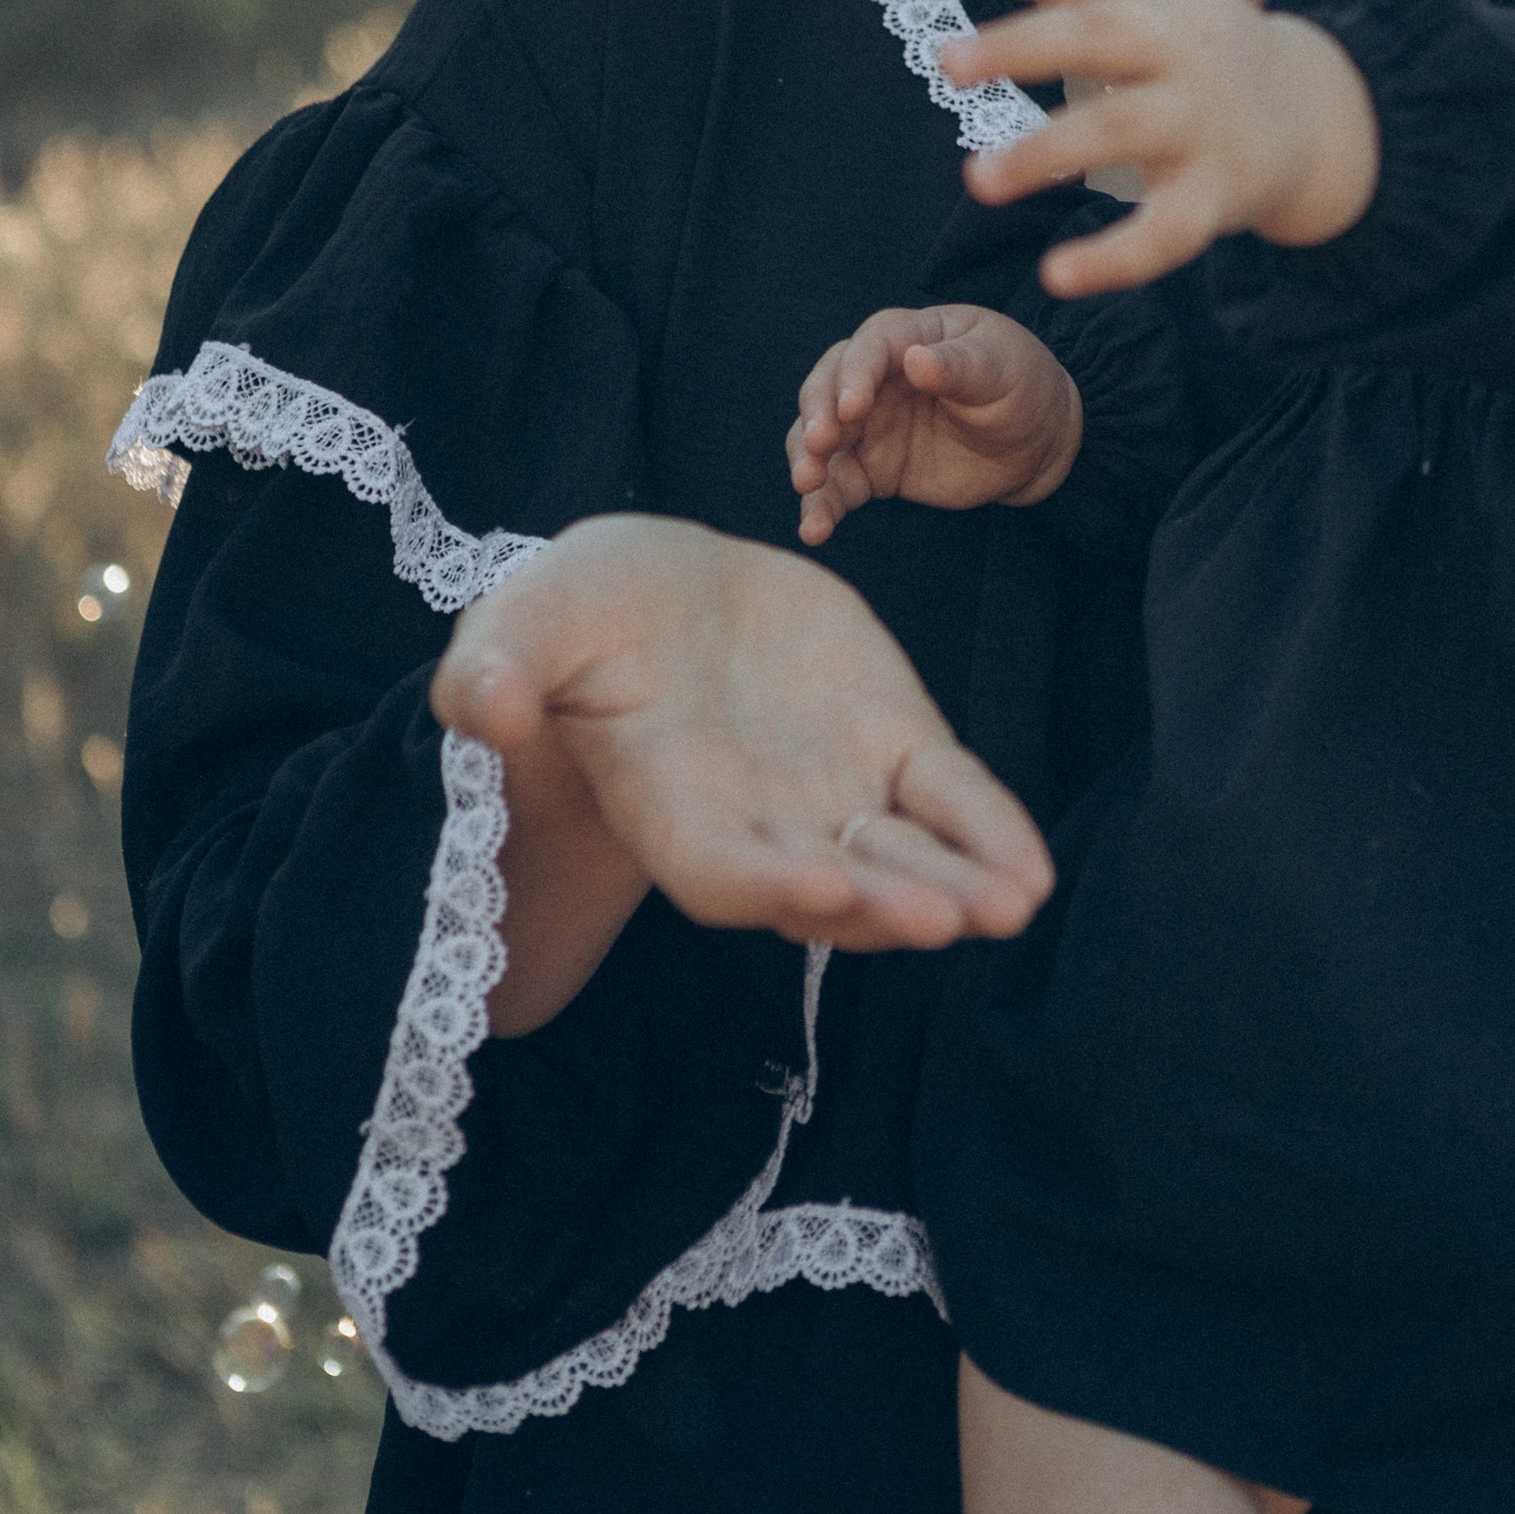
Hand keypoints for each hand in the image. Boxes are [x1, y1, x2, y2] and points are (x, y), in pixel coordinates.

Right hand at [431, 517, 1053, 1010]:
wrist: (656, 592)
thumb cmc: (571, 620)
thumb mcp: (520, 627)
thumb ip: (496, 672)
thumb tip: (483, 711)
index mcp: (668, 809)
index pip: (720, 871)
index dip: (769, 887)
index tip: (821, 892)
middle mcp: (759, 825)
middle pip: (827, 887)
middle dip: (886, 905)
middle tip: (948, 920)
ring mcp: (831, 794)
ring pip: (902, 857)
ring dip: (956, 886)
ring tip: (1011, 906)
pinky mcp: (890, 744)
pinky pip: (949, 797)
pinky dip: (989, 830)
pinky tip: (1031, 869)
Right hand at [788, 304, 1082, 539]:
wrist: (1035, 441)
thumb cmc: (1019, 385)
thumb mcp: (1000, 369)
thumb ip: (958, 366)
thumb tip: (914, 360)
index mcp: (907, 337)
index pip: (869, 348)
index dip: (855, 375)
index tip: (852, 408)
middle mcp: (875, 378)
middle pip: (827, 387)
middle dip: (818, 414)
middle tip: (820, 444)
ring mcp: (868, 425)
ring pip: (818, 436)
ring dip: (807, 458)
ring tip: (807, 484)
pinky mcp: (871, 469)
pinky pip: (836, 486)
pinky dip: (820, 506)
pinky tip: (814, 530)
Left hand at [934, 0, 1379, 294]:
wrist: (1313, 112)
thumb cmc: (1199, 45)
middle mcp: (1180, 50)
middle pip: (1101, 35)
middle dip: (1025, 45)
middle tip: (947, 61)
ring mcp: (1202, 121)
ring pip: (1125, 131)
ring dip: (1049, 151)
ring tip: (976, 180)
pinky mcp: (1218, 195)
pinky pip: (1168, 231)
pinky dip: (1116, 257)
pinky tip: (1056, 275)